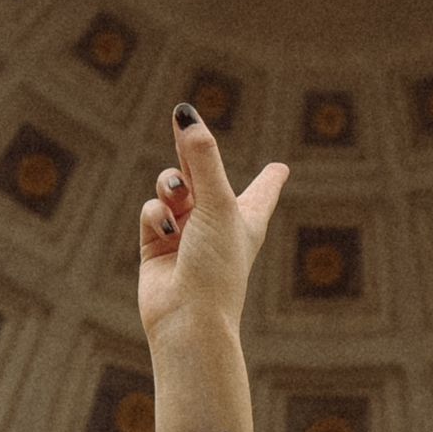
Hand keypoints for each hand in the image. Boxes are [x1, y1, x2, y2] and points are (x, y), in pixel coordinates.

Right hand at [136, 106, 284, 431]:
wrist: (188, 318)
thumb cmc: (215, 265)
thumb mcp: (217, 203)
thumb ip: (201, 158)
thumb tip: (185, 113)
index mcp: (247, 219)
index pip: (263, 192)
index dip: (271, 178)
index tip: (280, 169)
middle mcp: (218, 226)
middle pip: (206, 178)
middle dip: (193, 152)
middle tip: (183, 121)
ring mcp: (186, 236)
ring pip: (172, 190)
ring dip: (170, 186)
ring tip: (178, 195)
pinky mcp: (156, 248)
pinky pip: (152, 212)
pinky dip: (156, 216)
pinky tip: (165, 232)